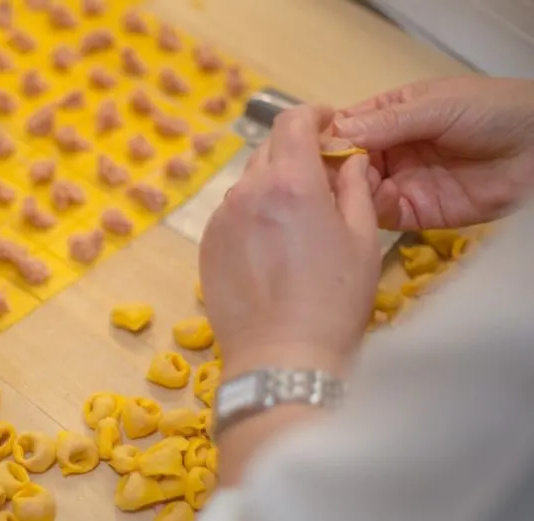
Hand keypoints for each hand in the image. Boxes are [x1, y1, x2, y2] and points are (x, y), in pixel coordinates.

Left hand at [201, 105, 380, 379]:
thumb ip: (355, 187)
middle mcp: (248, 193)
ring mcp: (222, 220)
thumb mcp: (362, 239)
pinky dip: (252, 216)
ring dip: (272, 187)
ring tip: (296, 221)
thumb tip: (349, 160)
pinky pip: (232, 215)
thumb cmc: (332, 302)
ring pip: (249, 184)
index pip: (292, 121)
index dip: (312, 116)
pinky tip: (271, 248)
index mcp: (291, 182)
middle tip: (320, 177)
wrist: (281, 356)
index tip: (327, 124)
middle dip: (295, 153)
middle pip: (269, 150)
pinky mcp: (207, 246)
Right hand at [333, 76, 533, 229]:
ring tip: (336, 189)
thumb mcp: (436, 106)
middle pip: (345, 162)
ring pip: (357, 190)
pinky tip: (360, 205)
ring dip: (344, 190)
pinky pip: (380, 214)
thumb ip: (387, 122)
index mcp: (391, 115)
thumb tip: (334, 134)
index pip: (346, 126)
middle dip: (330, 167)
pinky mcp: (414, 212)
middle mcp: (390, 150)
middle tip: (314, 174)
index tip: (303, 145)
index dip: (324, 135)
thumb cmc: (492, 112)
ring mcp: (401, 182)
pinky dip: (366, 211)